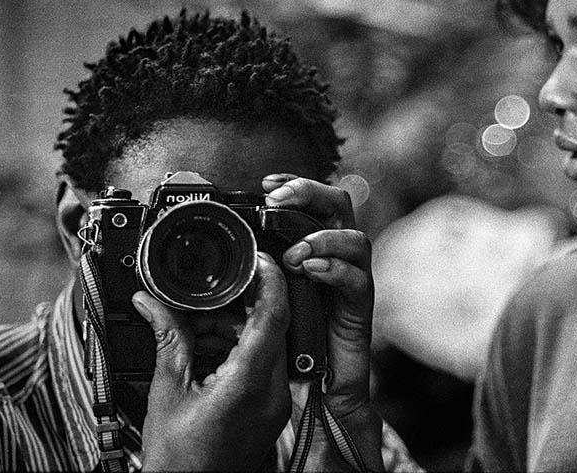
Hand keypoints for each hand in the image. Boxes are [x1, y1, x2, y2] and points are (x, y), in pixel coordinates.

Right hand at [134, 252, 291, 471]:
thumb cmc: (179, 458)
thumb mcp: (168, 390)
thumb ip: (168, 338)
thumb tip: (153, 302)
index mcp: (248, 382)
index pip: (273, 315)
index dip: (269, 281)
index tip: (258, 260)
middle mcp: (273, 390)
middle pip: (269, 327)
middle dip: (236, 308)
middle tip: (203, 305)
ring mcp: (277, 401)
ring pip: (266, 344)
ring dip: (233, 330)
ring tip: (194, 334)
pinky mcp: (273, 408)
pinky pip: (264, 364)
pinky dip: (238, 350)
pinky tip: (207, 352)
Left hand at [262, 174, 372, 415]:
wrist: (312, 393)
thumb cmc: (286, 346)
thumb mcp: (259, 301)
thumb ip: (250, 276)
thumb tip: (217, 256)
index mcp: (313, 251)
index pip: (313, 203)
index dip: (295, 186)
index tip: (267, 184)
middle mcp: (336, 261)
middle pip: (340, 206)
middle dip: (310, 194)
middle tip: (278, 200)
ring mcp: (351, 284)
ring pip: (356, 239)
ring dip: (322, 238)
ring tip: (294, 253)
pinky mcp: (358, 312)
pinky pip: (359, 282)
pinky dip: (336, 271)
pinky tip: (312, 272)